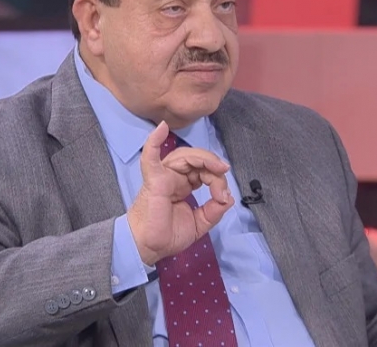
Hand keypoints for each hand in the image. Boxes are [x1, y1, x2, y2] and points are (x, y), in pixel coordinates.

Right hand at [127, 121, 234, 265]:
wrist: (147, 248)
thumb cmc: (167, 236)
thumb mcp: (199, 224)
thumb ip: (213, 211)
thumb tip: (228, 197)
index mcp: (183, 185)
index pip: (204, 172)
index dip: (218, 180)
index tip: (224, 198)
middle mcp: (173, 176)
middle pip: (196, 160)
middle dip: (213, 165)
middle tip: (224, 174)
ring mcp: (163, 175)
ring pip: (184, 155)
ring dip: (204, 158)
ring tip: (217, 168)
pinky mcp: (154, 179)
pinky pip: (150, 156)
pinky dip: (154, 140)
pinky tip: (161, 128)